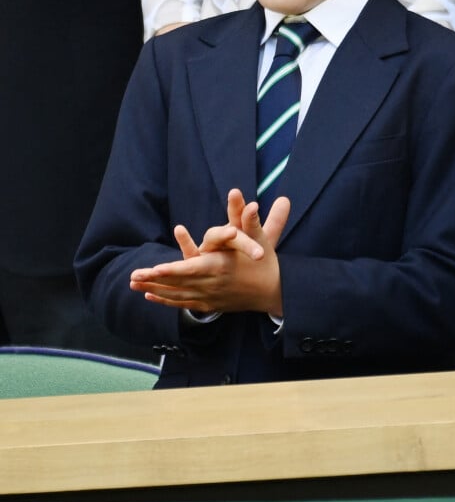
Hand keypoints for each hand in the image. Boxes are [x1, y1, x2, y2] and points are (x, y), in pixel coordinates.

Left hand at [129, 190, 289, 314]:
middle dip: (154, 281)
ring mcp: (211, 296)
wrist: (275, 291)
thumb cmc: (265, 262)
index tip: (151, 270)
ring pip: (177, 295)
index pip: (190, 268)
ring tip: (134, 285)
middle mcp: (212, 283)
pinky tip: (150, 297)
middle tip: (132, 277)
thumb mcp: (258, 236)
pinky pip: (184, 303)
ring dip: (155, 291)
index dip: (170, 270)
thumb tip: (243, 197)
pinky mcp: (210, 304)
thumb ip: (247, 217)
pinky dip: (166, 301)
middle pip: (178, 283)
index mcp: (220, 266)